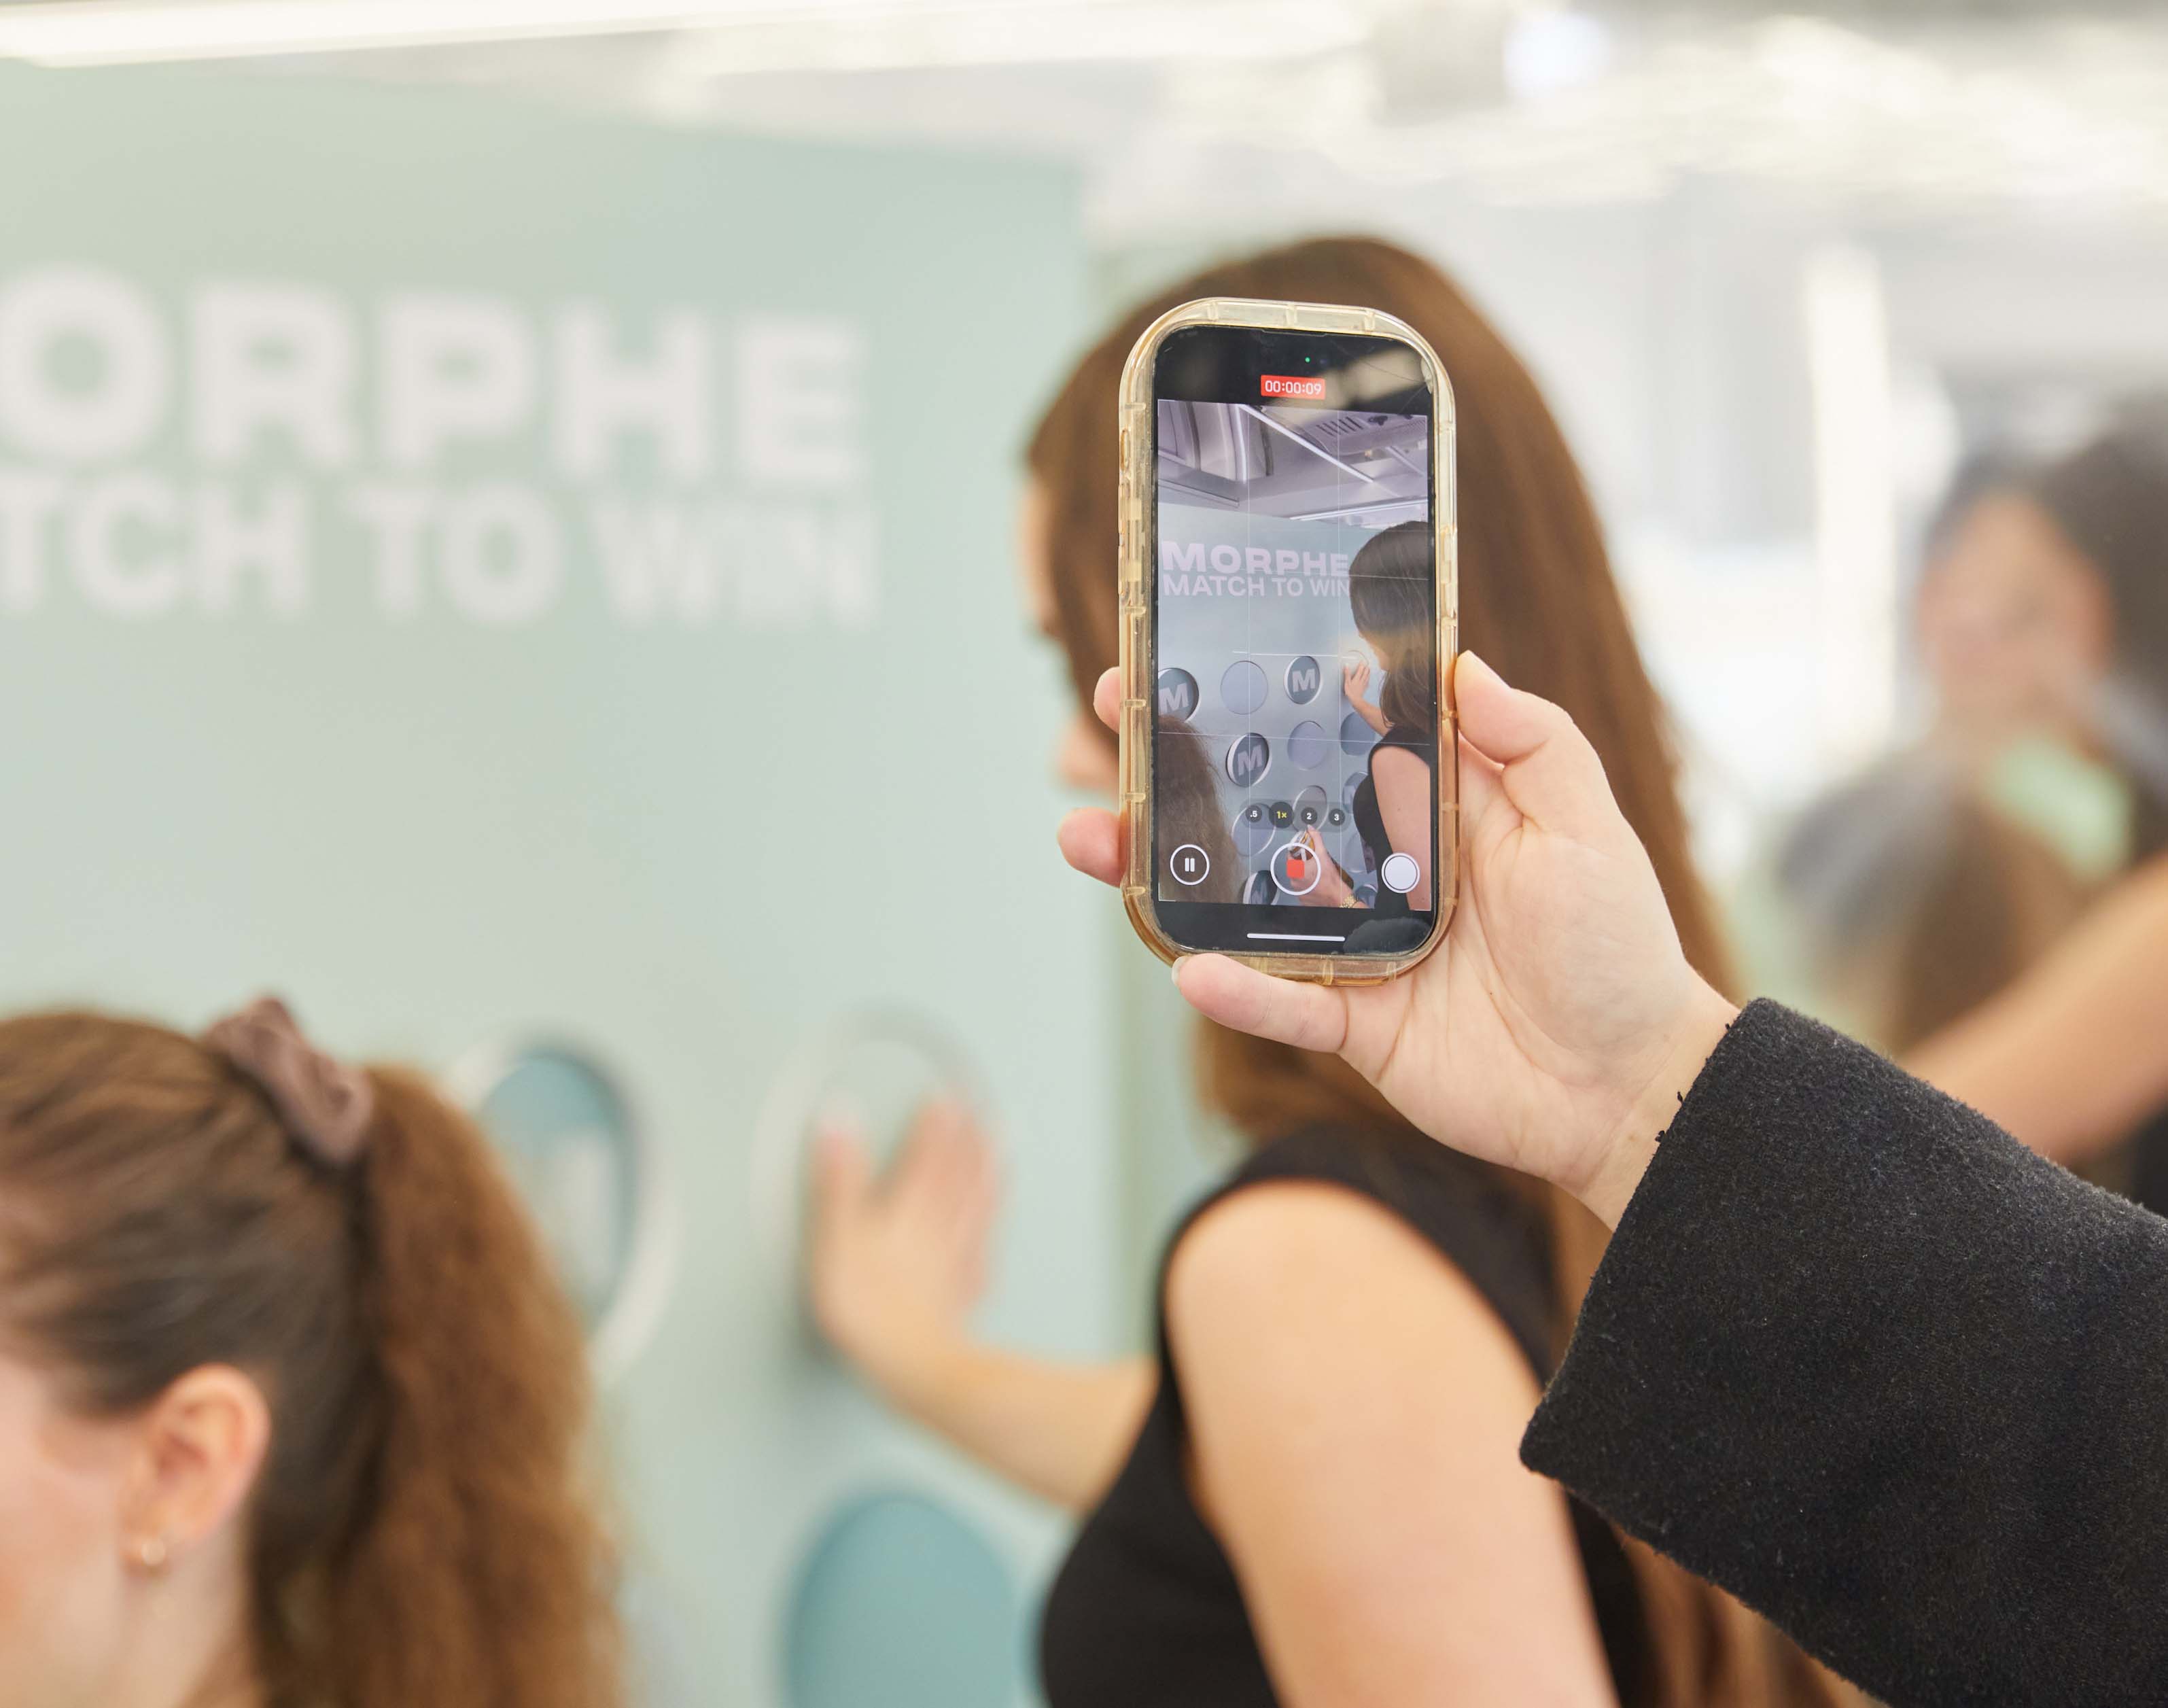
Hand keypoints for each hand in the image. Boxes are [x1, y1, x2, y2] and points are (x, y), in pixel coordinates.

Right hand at [809, 1099, 998, 1400]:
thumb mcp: (836, 1239)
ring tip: (998, 1145)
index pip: (925, 1157)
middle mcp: (937, 1231)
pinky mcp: (961, 1291)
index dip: (934, 1125)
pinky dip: (989, 1226)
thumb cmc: (870, 1310)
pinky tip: (992, 1224)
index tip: (945, 1099)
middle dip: (966, 1139)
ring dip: (987, 1171)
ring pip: (976, 1205)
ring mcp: (955, 1261)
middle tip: (979, 1109)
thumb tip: (837, 1123)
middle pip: (957, 1175)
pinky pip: (982, 1247)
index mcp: (907, 1213)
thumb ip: (838, 1179)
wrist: (913, 1365)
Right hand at [1059, 654, 1736, 1224]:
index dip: (1269, 693)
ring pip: (1243, 901)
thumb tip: (1464, 663)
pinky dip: (1237, 991)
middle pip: (1262, 808)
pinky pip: (1281, 1004)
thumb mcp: (1587, 827)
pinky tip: (1189, 967)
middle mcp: (1379, 869)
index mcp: (1430, 809)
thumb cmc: (1619, 950)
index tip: (1204, 652)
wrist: (1629, 1087)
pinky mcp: (1353, 1024)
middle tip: (1112, 720)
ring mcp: (1356, 946)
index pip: (1332, 735)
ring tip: (1093, 839)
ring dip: (1166, 872)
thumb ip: (1532, 743)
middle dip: (1181, 767)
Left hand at [1291, 827, 1353, 907]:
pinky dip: (1307, 885)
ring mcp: (1298, 891)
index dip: (1297, 853)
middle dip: (1302, 864)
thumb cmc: (1330, 879)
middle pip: (1294, 868)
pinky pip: (1302, 889)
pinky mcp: (1302, 898)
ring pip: (1298, 879)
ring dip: (1304, 875)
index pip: (1289, 857)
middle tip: (1312, 863)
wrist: (1337, 896)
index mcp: (1296, 870)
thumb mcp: (1323, 854)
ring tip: (1316, 874)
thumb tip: (1311, 829)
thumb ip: (1316, 839)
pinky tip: (1316, 883)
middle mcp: (1294, 882)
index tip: (1303, 853)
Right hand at [1344, 657, 1371, 702]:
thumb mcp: (1346, 682)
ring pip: (1367, 677)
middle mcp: (1361, 680)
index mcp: (1357, 678)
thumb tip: (1347, 666)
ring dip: (1368, 673)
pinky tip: (1368, 679)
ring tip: (1369, 670)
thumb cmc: (1350, 692)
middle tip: (1368, 664)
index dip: (1361, 665)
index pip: (1360, 670)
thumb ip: (1347, 674)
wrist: (1356, 699)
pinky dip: (1368, 679)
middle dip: (1366, 668)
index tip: (1362, 661)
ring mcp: (1364, 684)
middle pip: (1365, 673)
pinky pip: (1367, 682)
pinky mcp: (1364, 688)